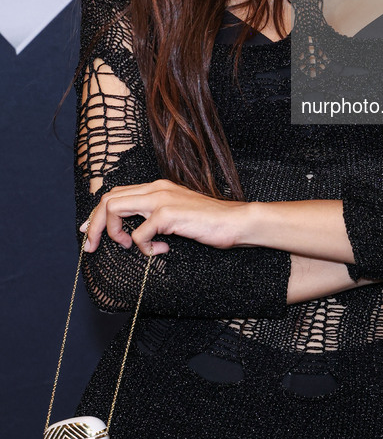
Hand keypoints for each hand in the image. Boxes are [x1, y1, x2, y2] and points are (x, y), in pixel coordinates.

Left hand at [80, 180, 246, 255]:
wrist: (235, 221)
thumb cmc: (208, 223)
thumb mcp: (175, 216)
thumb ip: (155, 217)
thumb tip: (132, 232)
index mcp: (156, 187)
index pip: (115, 193)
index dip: (97, 214)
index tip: (91, 234)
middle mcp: (156, 188)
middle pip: (108, 199)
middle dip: (95, 225)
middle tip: (93, 247)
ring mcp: (161, 199)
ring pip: (115, 208)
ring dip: (113, 233)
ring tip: (129, 247)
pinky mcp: (168, 214)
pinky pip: (139, 233)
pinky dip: (144, 247)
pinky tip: (160, 251)